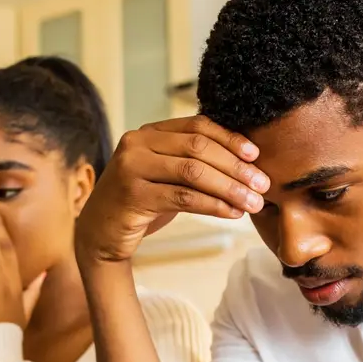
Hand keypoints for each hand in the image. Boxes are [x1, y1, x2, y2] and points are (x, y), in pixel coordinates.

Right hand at [75, 116, 270, 264]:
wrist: (99, 235)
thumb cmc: (140, 203)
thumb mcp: (165, 175)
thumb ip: (190, 162)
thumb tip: (246, 161)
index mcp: (147, 132)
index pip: (196, 126)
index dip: (230, 139)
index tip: (256, 155)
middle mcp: (136, 144)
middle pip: (198, 148)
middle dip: (236, 166)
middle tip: (263, 183)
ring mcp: (131, 168)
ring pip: (193, 173)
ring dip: (229, 188)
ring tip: (253, 202)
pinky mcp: (132, 195)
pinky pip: (183, 198)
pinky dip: (213, 205)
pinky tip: (232, 213)